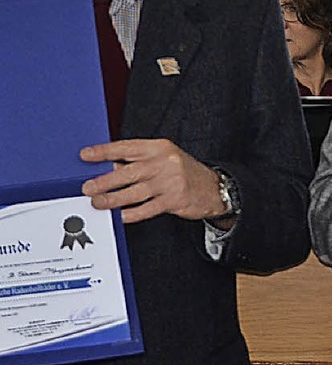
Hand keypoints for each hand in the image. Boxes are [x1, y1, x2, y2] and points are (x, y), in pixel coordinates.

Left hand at [80, 138, 225, 224]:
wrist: (213, 187)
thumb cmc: (183, 172)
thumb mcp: (164, 158)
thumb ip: (140, 162)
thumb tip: (109, 169)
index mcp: (159, 147)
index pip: (126, 147)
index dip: (104, 151)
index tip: (86, 155)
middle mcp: (164, 162)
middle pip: (128, 172)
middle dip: (104, 181)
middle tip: (87, 187)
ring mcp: (170, 182)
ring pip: (135, 192)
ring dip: (113, 199)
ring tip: (98, 203)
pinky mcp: (174, 200)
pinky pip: (147, 209)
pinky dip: (131, 214)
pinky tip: (120, 216)